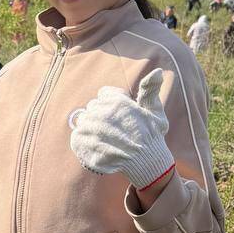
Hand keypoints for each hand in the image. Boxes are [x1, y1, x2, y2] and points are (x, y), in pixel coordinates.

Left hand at [68, 68, 173, 190]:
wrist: (146, 162)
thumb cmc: (152, 136)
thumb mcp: (155, 110)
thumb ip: (150, 89)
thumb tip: (157, 71)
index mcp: (116, 102)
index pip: (103, 95)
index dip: (113, 104)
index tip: (122, 115)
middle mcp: (102, 113)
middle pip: (93, 107)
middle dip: (102, 116)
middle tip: (116, 130)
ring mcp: (90, 128)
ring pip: (84, 121)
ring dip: (93, 129)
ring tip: (107, 140)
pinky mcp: (82, 143)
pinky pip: (77, 136)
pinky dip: (84, 141)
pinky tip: (98, 147)